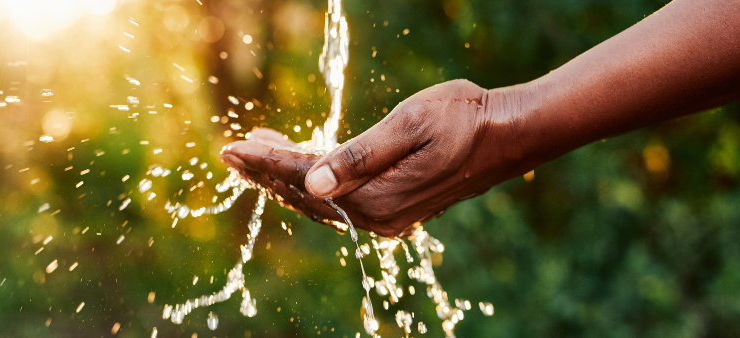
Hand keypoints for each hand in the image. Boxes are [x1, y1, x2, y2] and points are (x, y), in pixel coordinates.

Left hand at [221, 79, 532, 236]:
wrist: (509, 134)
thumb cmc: (463, 118)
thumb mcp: (408, 125)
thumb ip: (359, 155)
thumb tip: (311, 181)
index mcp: (376, 197)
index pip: (303, 180)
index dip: (265, 162)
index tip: (230, 147)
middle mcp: (378, 216)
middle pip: (305, 196)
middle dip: (266, 172)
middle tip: (231, 152)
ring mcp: (388, 216)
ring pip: (321, 200)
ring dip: (286, 177)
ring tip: (256, 154)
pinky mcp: (396, 208)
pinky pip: (341, 199)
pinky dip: (314, 181)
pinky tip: (302, 164)